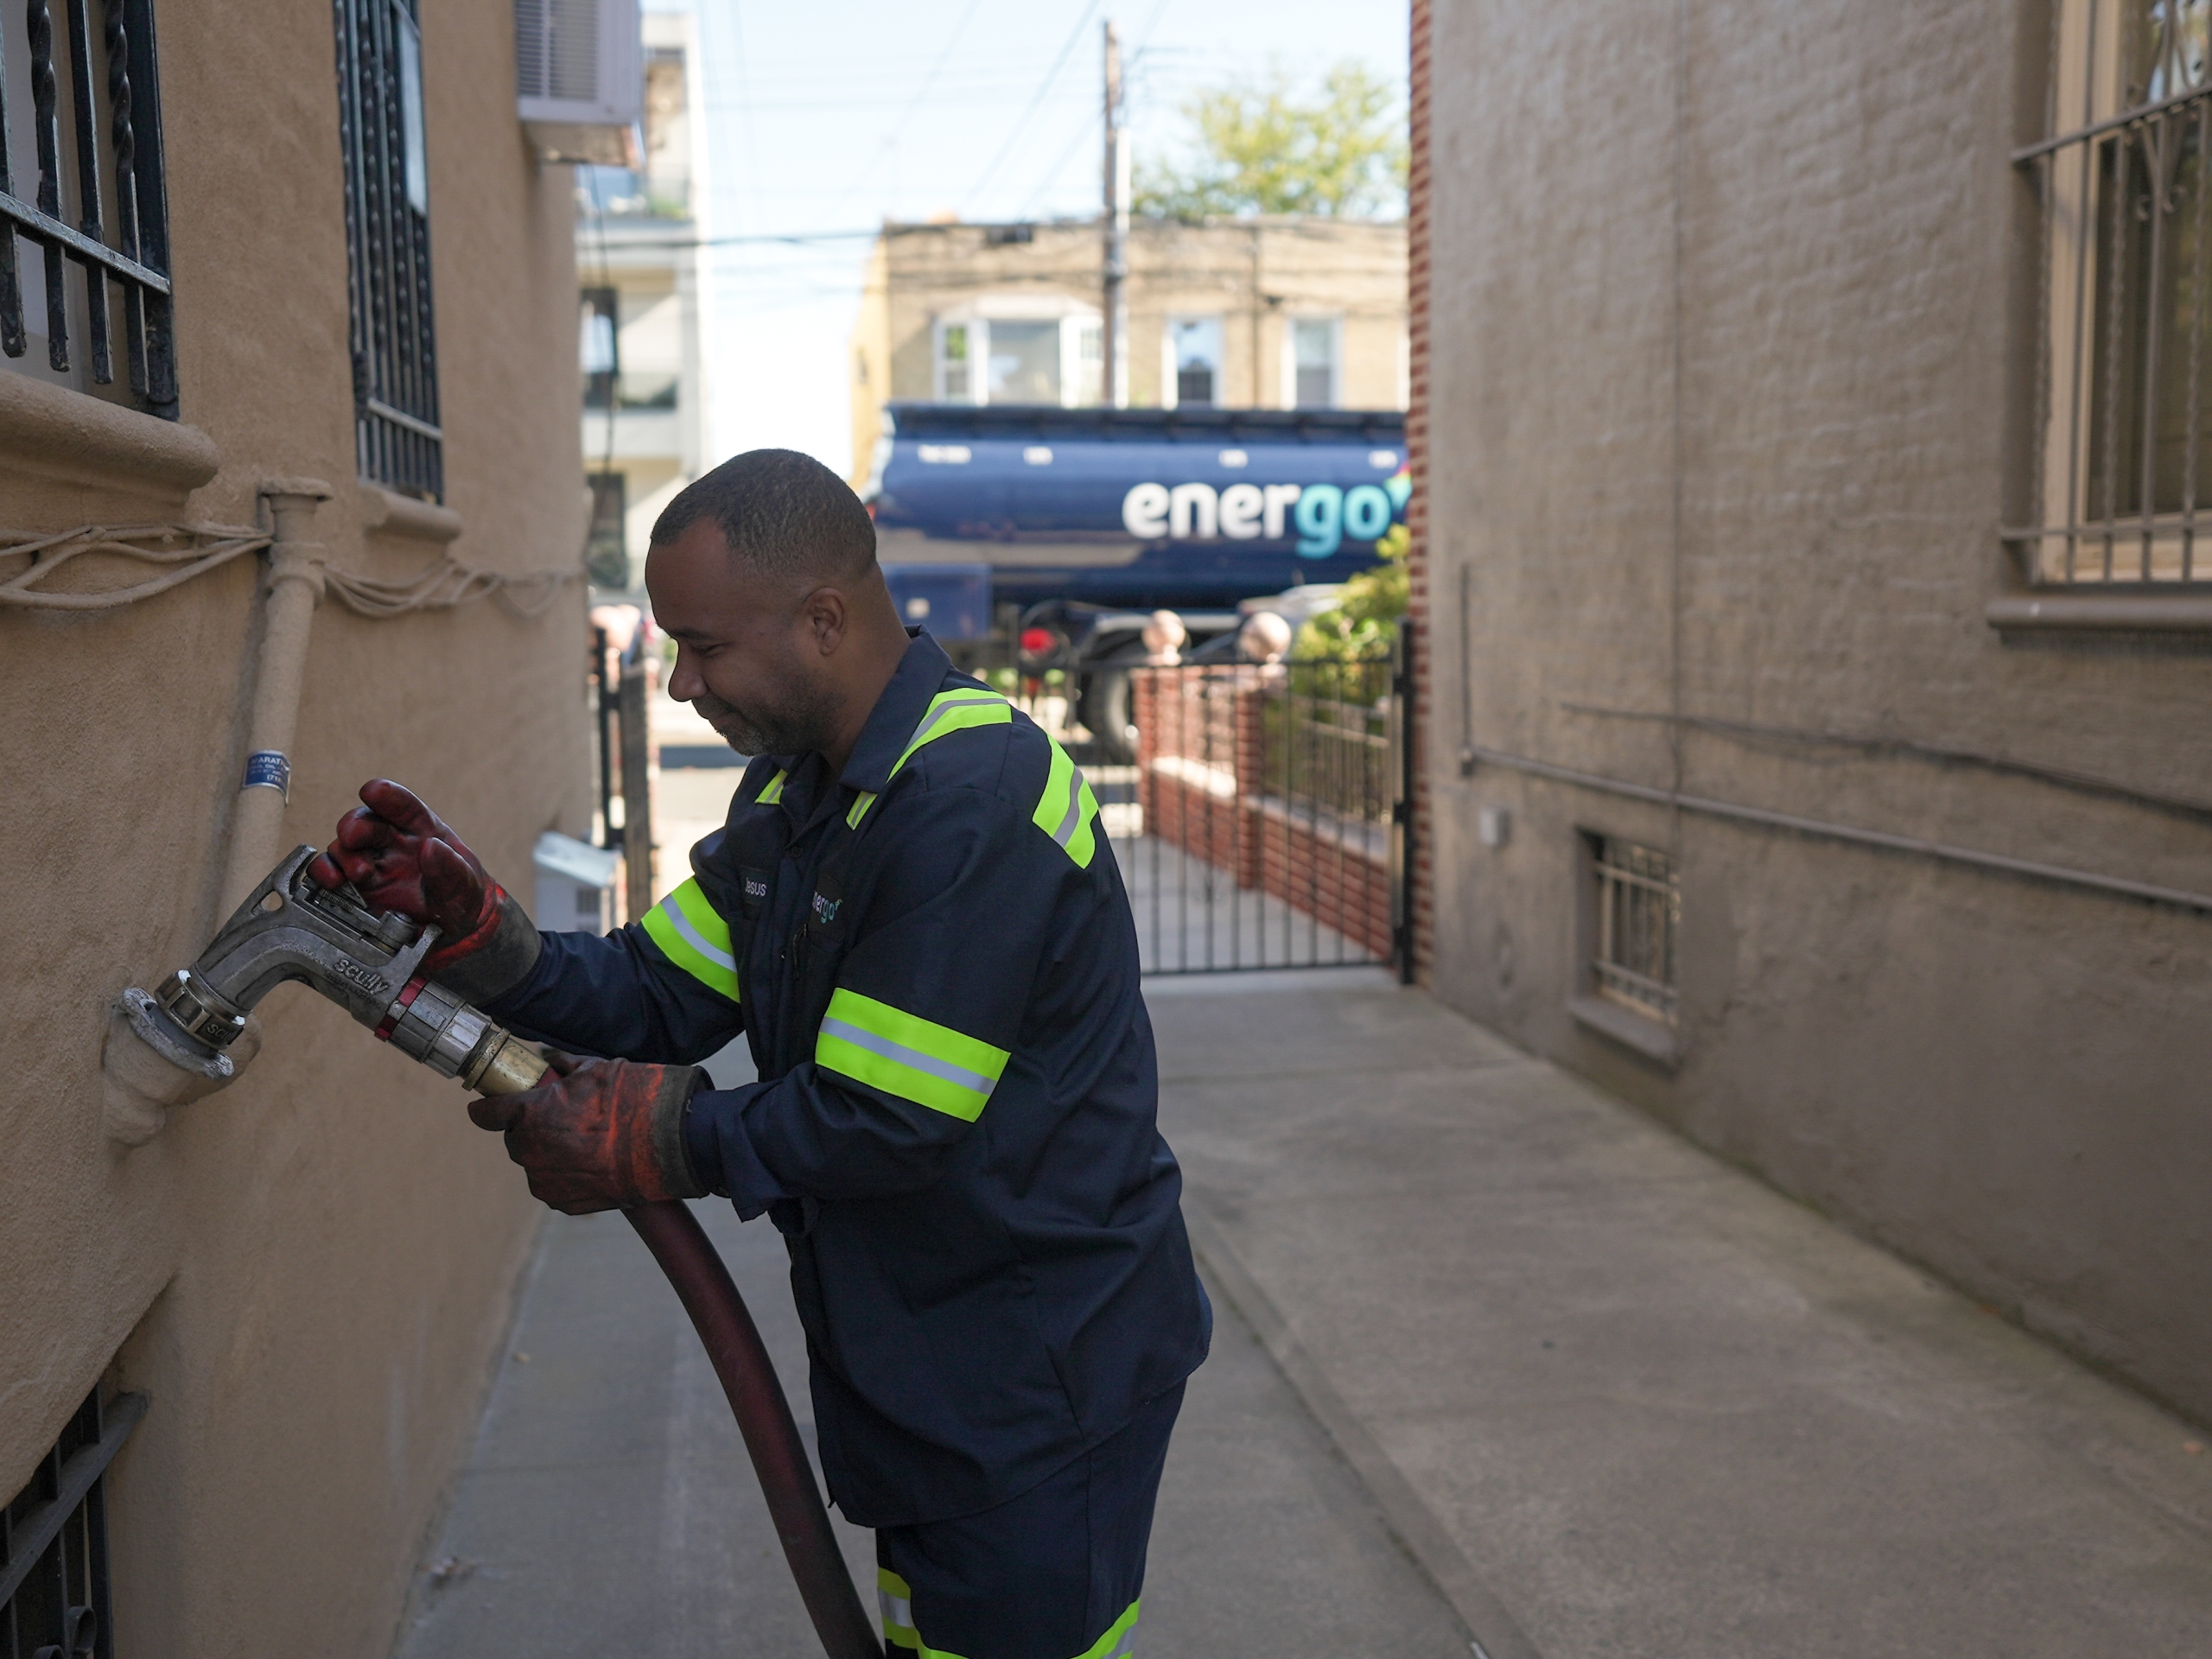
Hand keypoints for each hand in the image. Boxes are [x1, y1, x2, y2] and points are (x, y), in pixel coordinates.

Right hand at [309, 780, 501, 971]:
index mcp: (422, 832)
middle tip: (354, 836)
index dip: (388, 796)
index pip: (404, 807)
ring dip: (344, 856)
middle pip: (365, 823)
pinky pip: (330, 875)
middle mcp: (391, 844)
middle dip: (355, 825)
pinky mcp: (354, 890)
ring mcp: (370, 866)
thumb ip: (453, 870)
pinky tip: (332, 881)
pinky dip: (324, 874)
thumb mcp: (467, 888)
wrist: (455, 935)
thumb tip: (432, 847)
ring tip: (359, 873)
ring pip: (344, 848)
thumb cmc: (462, 900)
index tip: (374, 791)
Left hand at [467, 1059, 707, 1213]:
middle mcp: (530, 1150)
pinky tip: (593, 1162)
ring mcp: (547, 1180)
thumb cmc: (634, 1099)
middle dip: (530, 1128)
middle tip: (562, 1118)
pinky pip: (554, 1185)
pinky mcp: (566, 1203)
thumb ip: (562, 1065)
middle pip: (515, 1139)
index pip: (488, 1114)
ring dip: (549, 1153)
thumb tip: (547, 1059)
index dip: (486, 1108)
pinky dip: (566, 1175)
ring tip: (585, 1142)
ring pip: (535, 1163)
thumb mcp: (596, 1067)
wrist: (671, 1143)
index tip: (483, 1107)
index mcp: (530, 1114)